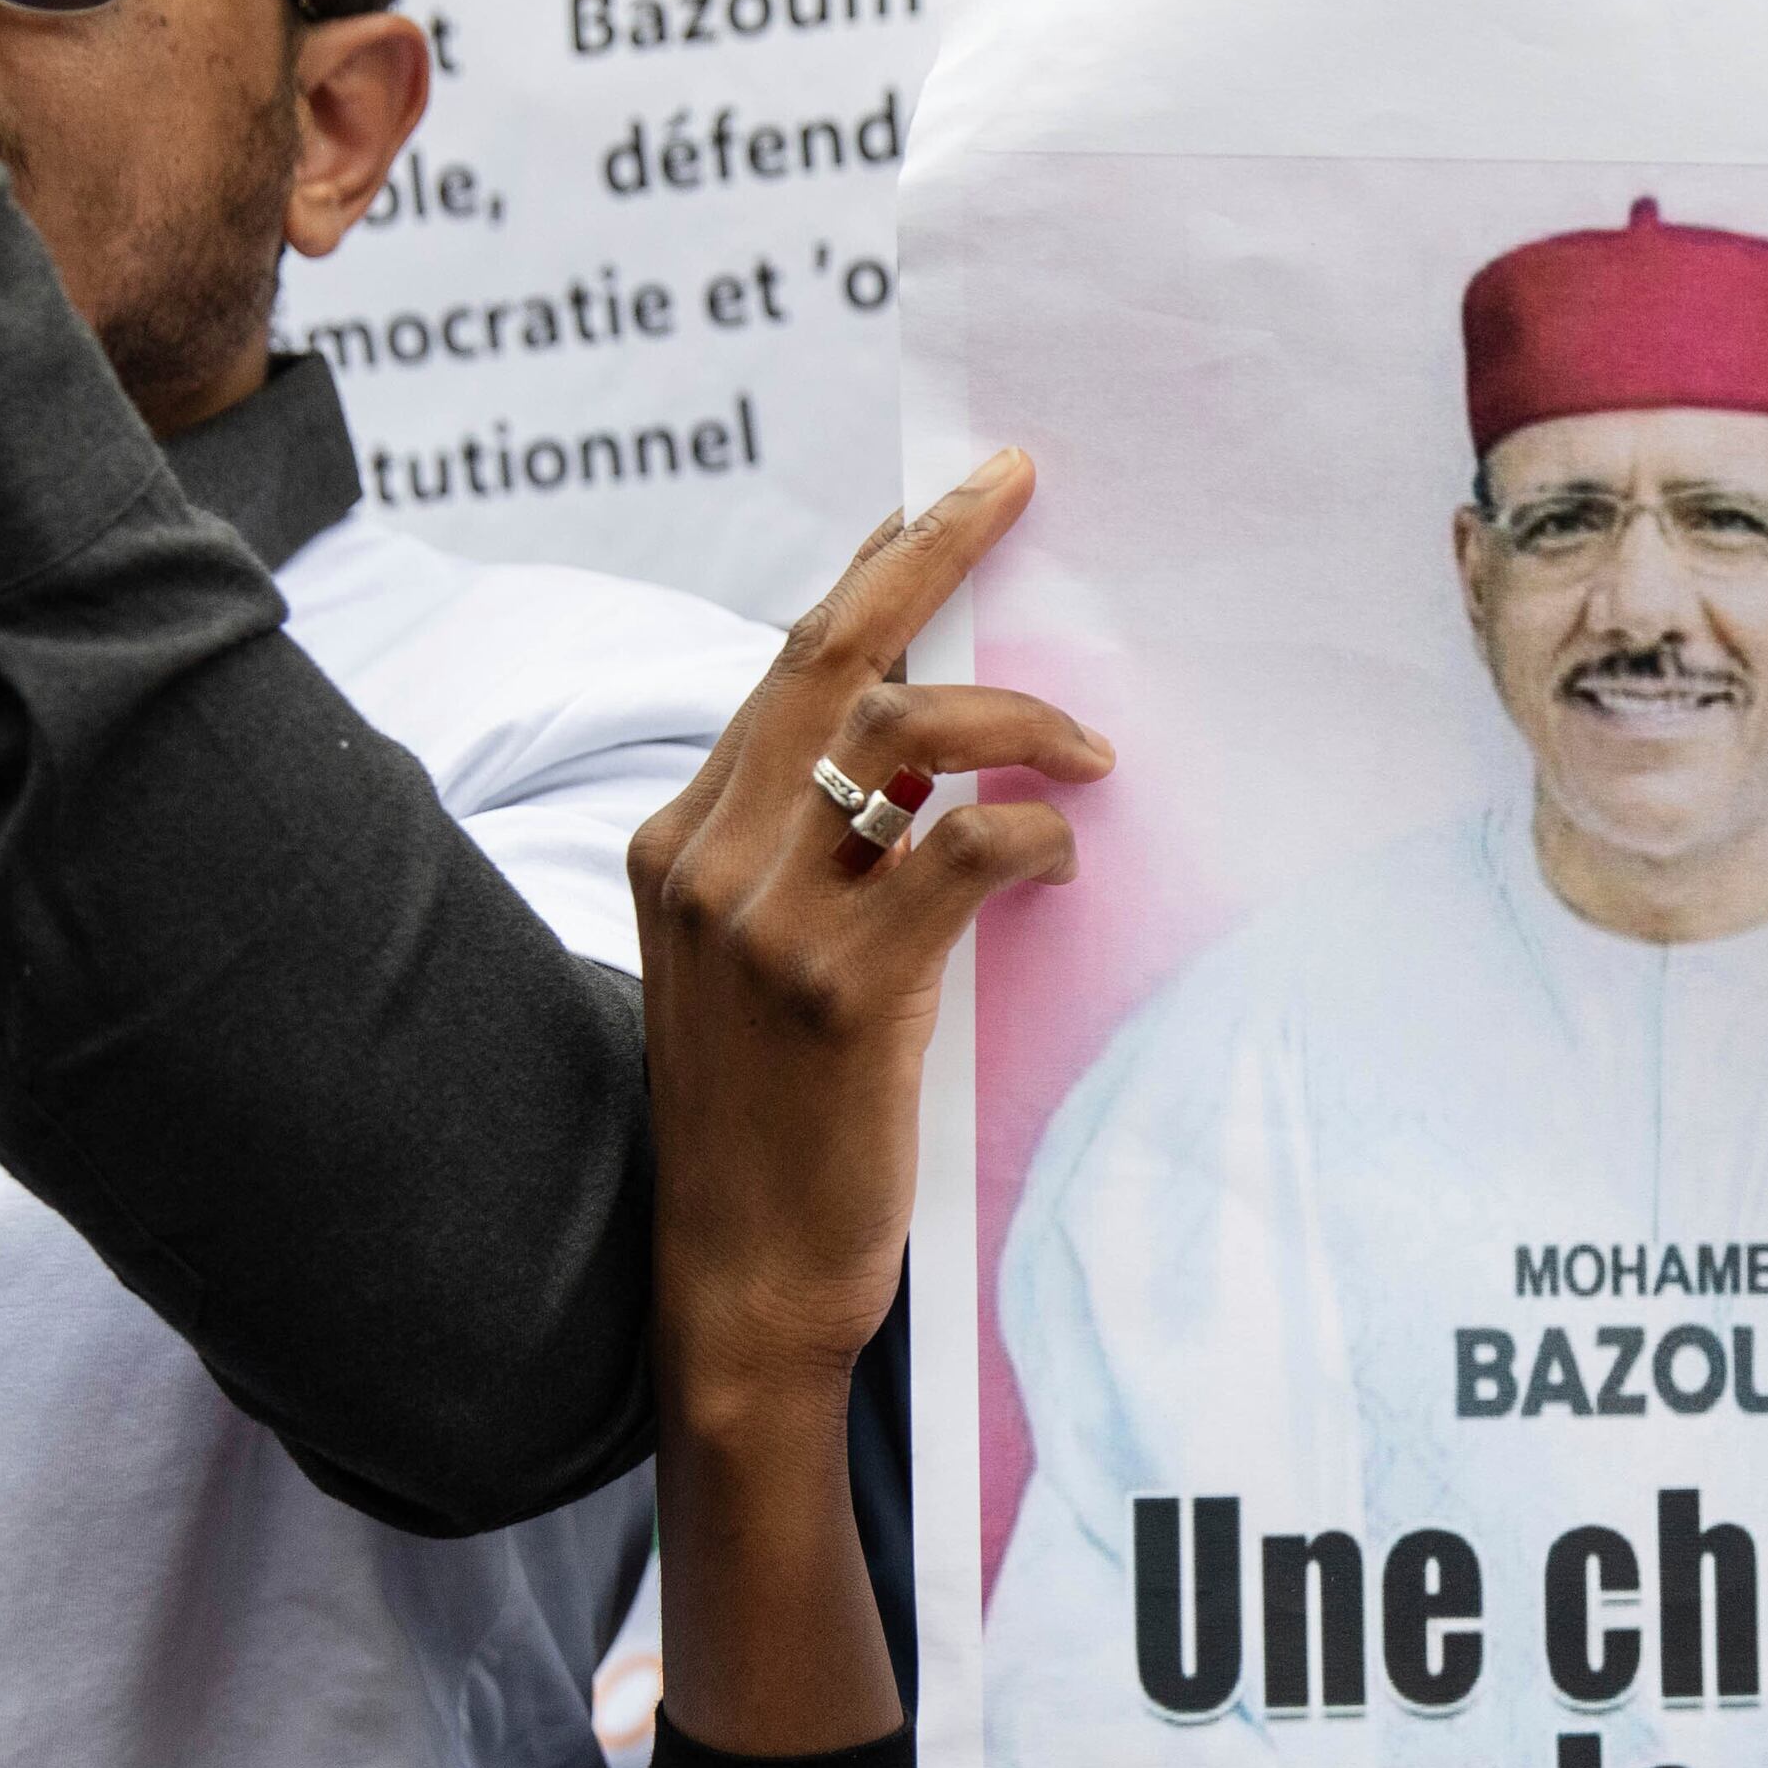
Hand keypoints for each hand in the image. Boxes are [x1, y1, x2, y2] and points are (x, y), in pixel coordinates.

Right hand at [632, 450, 1108, 1424]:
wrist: (739, 1277)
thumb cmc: (773, 1126)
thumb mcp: (757, 965)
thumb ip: (808, 858)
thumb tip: (927, 765)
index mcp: (679, 840)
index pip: (785, 664)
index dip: (871, 571)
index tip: (939, 501)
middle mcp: (707, 858)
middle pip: (830, 654)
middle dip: (928, 551)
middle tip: (1011, 489)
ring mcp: (766, 919)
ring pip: (898, 732)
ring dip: (1014, 714)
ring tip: (1087, 748)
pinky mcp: (840, 987)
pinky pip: (961, 852)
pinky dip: (1031, 831)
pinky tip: (1062, 854)